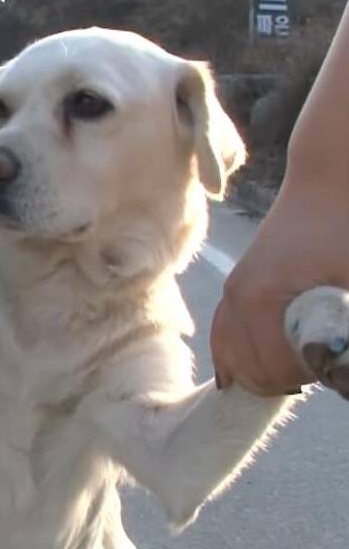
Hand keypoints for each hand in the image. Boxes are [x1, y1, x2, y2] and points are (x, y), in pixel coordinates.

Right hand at [211, 174, 348, 395]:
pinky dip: (235, 358)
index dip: (310, 375)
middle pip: (250, 372)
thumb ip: (345, 332)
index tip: (334, 359)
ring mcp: (231, 293)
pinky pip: (223, 335)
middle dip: (287, 376)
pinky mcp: (236, 288)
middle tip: (321, 359)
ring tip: (299, 361)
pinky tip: (242, 376)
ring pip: (231, 358)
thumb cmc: (345, 227)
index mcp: (259, 301)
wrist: (328, 184)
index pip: (275, 372)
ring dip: (263, 370)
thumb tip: (341, 368)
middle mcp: (235, 300)